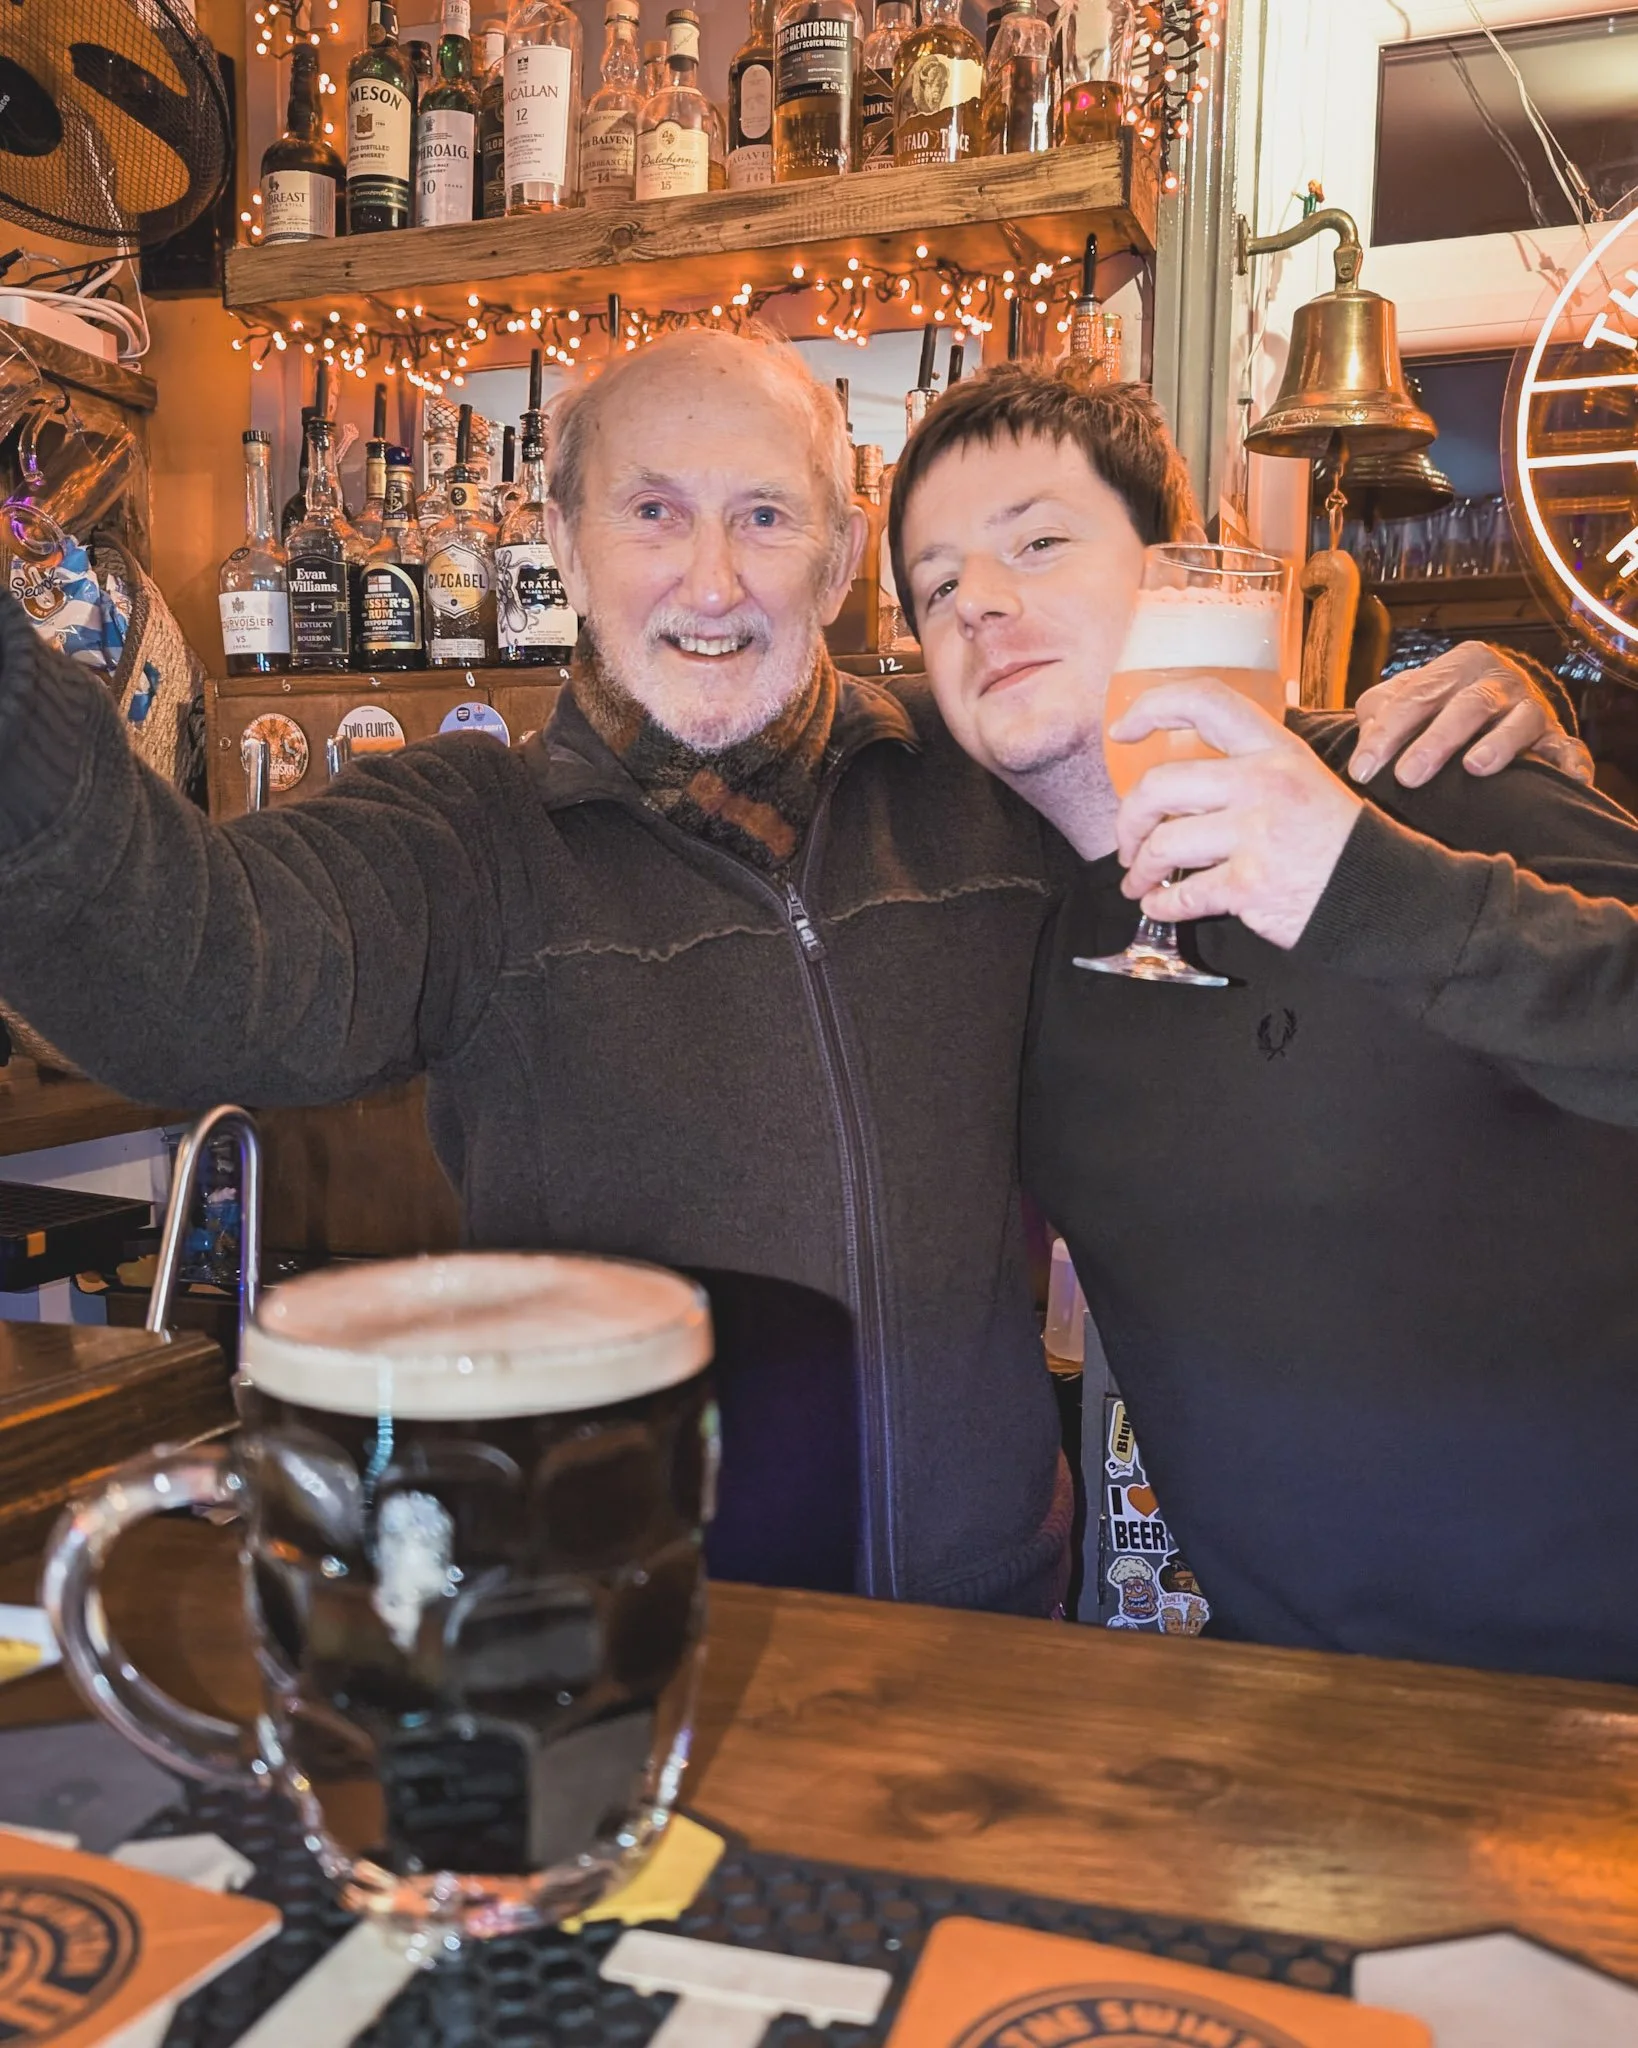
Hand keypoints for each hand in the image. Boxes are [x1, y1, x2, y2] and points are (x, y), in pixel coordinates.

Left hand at [1111, 680, 1363, 950]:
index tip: (1121, 730)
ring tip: (1140, 881)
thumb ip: (1250, 766)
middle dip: (1129, 820)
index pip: (1205, 701)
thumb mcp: (1304, 777)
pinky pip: (1182, 895)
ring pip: (1163, 844)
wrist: (1380, 893)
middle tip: (1129, 842)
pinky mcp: (1250, 885)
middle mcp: (1263, 782)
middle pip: (1160, 785)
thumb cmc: (1334, 838)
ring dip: (1141, 869)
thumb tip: (1183, 776)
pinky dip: (1161, 905)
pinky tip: (1160, 905)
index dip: (1152, 706)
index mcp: (1275, 749)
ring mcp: (1256, 834)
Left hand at [1349, 641, 1594, 787]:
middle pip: (1467, 706)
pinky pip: (1567, 749)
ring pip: (1520, 721)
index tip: (1362, 771)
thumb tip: (1364, 744)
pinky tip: (1567, 780)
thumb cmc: (1442, 702)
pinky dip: (1570, 764)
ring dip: (1500, 744)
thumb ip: (1381, 712)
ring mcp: (1532, 708)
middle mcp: (1499, 681)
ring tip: (1475, 768)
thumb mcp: (1409, 697)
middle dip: (1436, 742)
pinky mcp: (1556, 737)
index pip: (1416, 697)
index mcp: (1458, 664)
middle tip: (1408, 777)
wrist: (1504, 698)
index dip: (1386, 735)